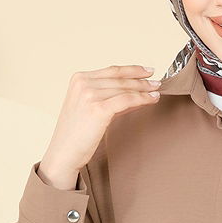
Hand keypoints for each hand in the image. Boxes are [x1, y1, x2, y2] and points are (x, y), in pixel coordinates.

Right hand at [39, 64, 161, 186]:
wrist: (64, 152)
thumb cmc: (76, 135)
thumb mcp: (90, 108)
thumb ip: (110, 98)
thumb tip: (136, 94)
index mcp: (79, 79)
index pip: (111, 71)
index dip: (132, 70)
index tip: (147, 71)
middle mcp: (83, 83)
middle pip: (120, 78)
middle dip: (141, 80)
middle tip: (157, 82)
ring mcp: (90, 94)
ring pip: (125, 88)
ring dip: (144, 89)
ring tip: (157, 91)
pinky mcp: (98, 108)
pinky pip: (127, 100)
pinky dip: (142, 99)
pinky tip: (152, 100)